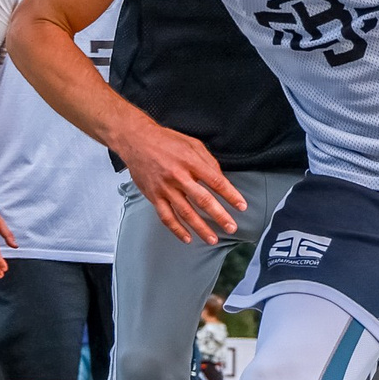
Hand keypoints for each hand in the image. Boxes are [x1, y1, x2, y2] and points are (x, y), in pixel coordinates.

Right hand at [113, 121, 245, 245]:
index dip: (230, 195)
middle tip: (231, 227)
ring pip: (185, 212)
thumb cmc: (166, 140)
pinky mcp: (153, 196)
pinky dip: (177, 229)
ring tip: (212, 239)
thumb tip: (221, 179)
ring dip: (200, 228)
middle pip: (202, 200)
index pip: (215, 181)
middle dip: (219, 216)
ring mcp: (165, 188)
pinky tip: (187, 238)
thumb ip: (208, 161)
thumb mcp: (192, 143)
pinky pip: (166, 216)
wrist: (136, 141)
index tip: (242, 206)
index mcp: (190, 161)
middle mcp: (178, 176)